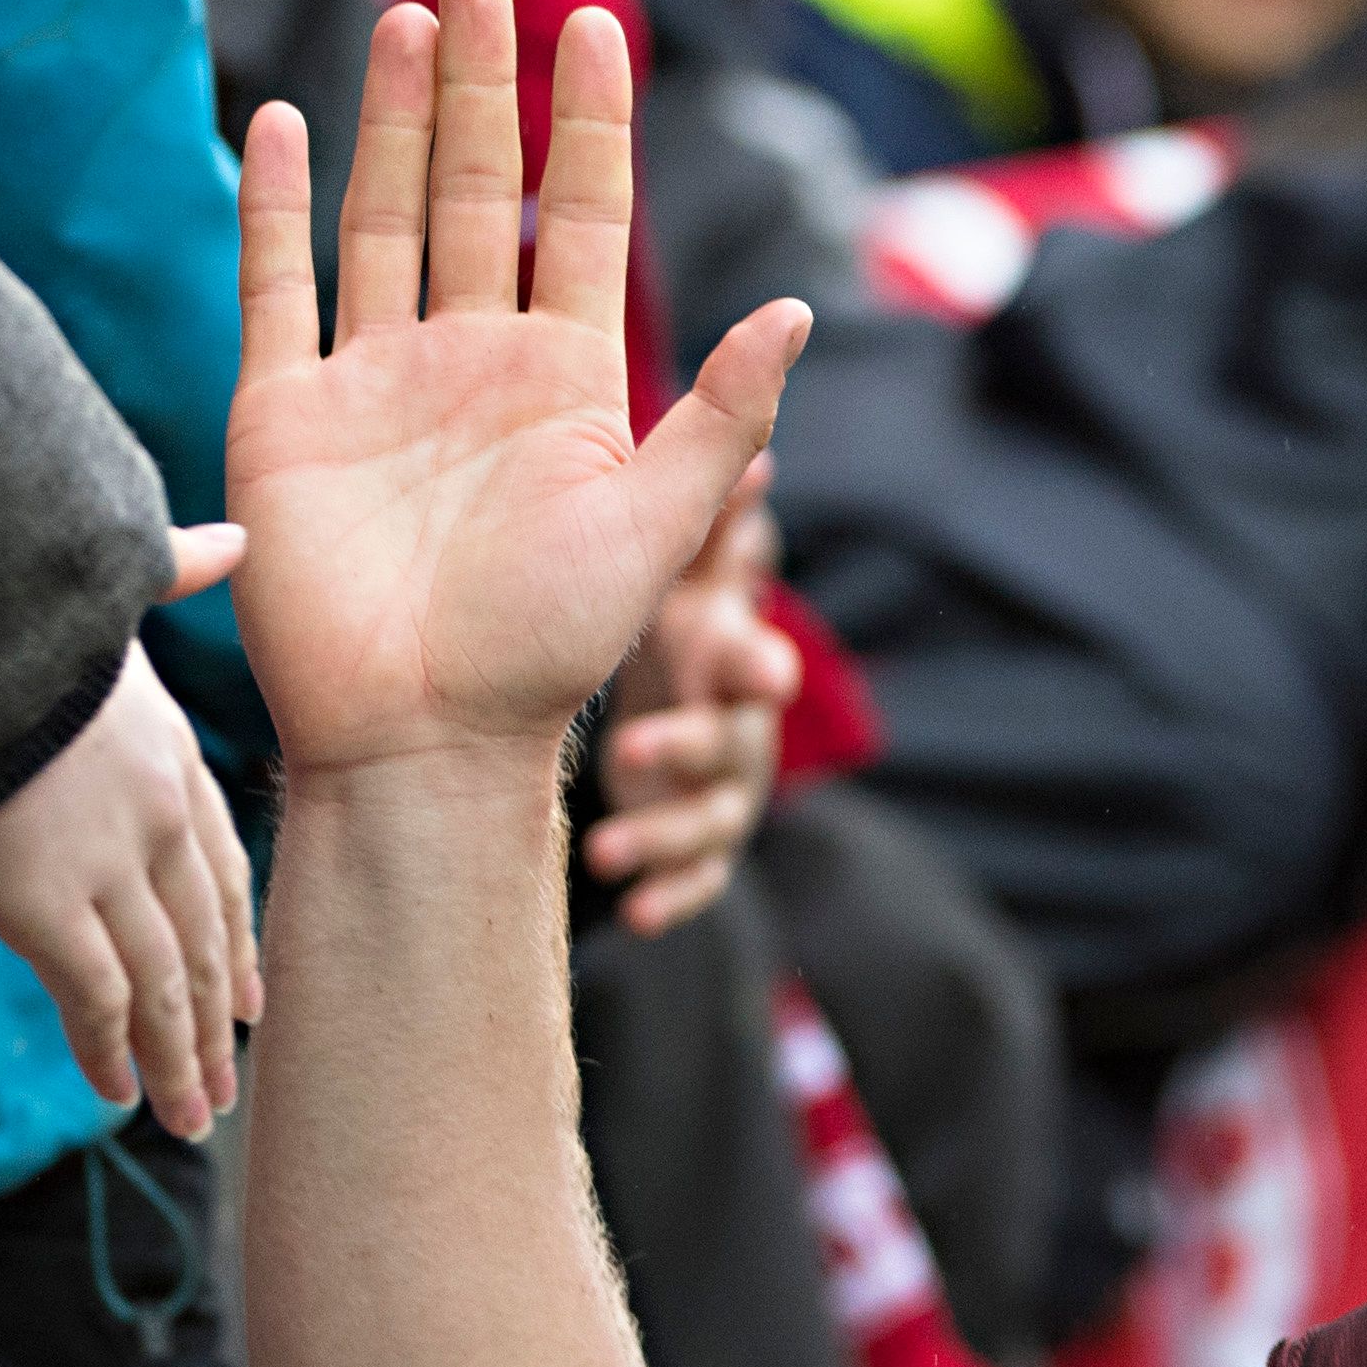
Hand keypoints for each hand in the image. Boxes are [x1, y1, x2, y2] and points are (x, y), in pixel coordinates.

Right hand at [0, 598, 262, 1136]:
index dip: (239, 937)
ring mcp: (108, 872)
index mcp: (170, 758)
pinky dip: (112, 1051)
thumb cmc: (19, 608)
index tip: (253, 994)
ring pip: (162, 986)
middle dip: (215, 1020)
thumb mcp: (116, 593)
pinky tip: (122, 1095)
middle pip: (202, 939)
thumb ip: (174, 573)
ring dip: (178, 1059)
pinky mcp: (50, 911)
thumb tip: (235, 538)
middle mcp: (155, 825)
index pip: (222, 866)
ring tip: (194, 1119)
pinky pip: (96, 998)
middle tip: (227, 1084)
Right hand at [228, 0, 808, 782]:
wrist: (425, 739)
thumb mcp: (660, 525)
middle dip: (485, 86)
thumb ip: (721, 414)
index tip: (595, 22)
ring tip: (411, 16)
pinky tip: (279, 121)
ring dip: (397, 117)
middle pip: (477, 190)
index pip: (578, 217)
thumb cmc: (546, 650)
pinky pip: (277, 286)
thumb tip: (797, 311)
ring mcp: (373, 380)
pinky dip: (274, 204)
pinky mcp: (286, 411)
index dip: (589, 121)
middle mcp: (468, 361)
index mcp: (562, 378)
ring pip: (385, 214)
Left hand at [588, 488, 795, 933]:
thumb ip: (712, 523)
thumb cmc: (680, 636)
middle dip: (693, 746)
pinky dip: (671, 895)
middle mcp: (738, 728)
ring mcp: (721, 793)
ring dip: (662, 834)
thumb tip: (756, 453)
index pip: (750, 655)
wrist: (680, 716)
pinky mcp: (697, 848)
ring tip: (608, 850)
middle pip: (731, 741)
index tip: (758, 670)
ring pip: (708, 819)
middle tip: (635, 748)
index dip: (755, 662)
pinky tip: (635, 913)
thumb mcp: (691, 581)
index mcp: (732, 658)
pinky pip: (696, 879)